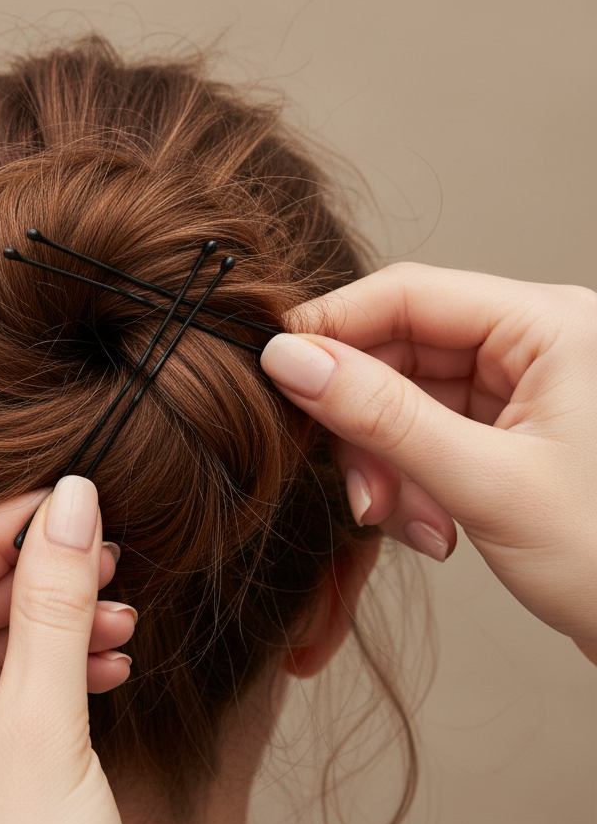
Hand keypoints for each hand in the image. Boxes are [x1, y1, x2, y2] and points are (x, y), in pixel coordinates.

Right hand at [260, 263, 596, 656]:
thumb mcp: (485, 484)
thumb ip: (381, 417)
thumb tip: (290, 360)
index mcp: (550, 326)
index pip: (409, 294)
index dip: (332, 327)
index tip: (273, 367)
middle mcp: (533, 346)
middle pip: (398, 353)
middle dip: (364, 426)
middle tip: (357, 489)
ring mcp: (519, 391)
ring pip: (403, 402)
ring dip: (386, 466)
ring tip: (408, 523)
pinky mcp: (506, 434)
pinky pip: (423, 438)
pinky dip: (409, 483)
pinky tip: (431, 529)